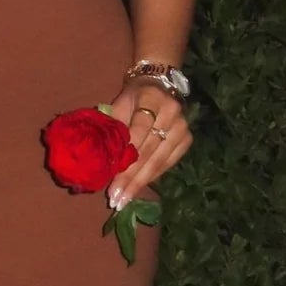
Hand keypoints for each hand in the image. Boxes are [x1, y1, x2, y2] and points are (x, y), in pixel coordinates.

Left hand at [103, 82, 193, 209]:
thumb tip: (98, 159)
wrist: (159, 86)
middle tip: (116, 198)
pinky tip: (137, 189)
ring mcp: (182, 127)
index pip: (140, 128)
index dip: (127, 153)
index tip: (112, 175)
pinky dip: (151, 178)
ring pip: (159, 161)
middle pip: (149, 150)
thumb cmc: (133, 98)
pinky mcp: (187, 140)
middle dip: (130, 176)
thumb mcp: (119, 104)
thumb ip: (111, 128)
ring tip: (123, 199)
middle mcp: (172, 112)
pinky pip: (167, 164)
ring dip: (139, 182)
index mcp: (152, 98)